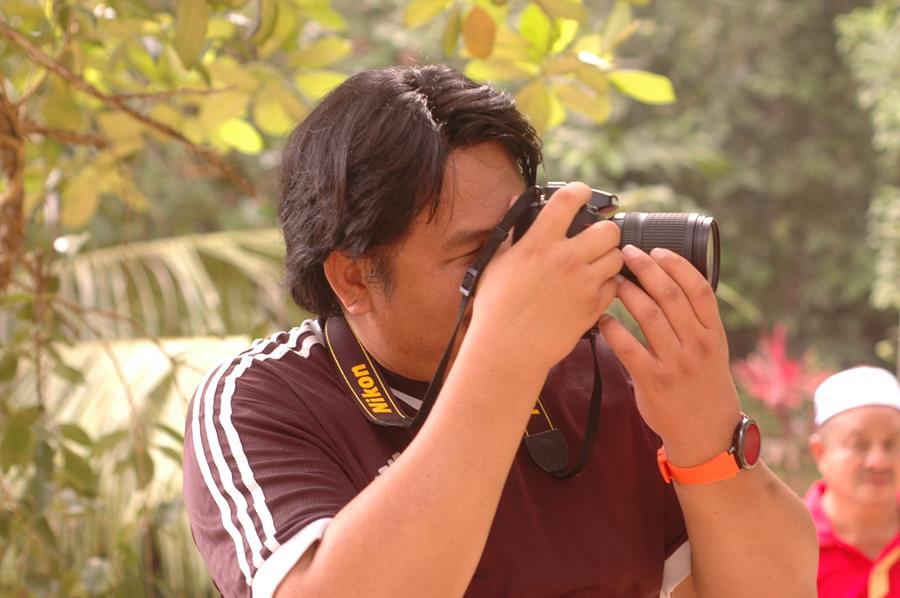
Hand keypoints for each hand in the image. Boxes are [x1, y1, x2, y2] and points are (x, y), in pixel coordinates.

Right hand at [469, 182, 622, 371]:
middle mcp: (565, 259)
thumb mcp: (496, 262)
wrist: (507, 348)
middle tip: (595, 238)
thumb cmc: (496, 307)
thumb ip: (511, 230)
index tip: (582, 194)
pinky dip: (607, 285)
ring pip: (617, 257)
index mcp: (539, 243)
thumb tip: (512, 200)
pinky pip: (614, 286)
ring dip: (608, 258)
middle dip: (605, 230)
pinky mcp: (592, 307)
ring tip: (594, 265)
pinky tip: (591, 288)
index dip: (580, 191)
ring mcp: (583, 283)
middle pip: (609, 229)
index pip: (569, 199)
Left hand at [598, 245, 740, 465]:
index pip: (698, 288)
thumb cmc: (703, 385)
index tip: (657, 249)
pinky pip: (628, 347)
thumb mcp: (712, 350)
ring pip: (648, 315)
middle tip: (626, 252)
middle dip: (646, 268)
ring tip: (613, 280)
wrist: (707, 433)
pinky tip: (602, 318)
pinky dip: (613, 328)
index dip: (677, 263)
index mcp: (713, 333)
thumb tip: (668, 282)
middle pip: (670, 295)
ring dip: (627, 292)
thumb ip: (695, 321)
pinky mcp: (654, 381)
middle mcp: (697, 345)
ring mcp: (676, 363)